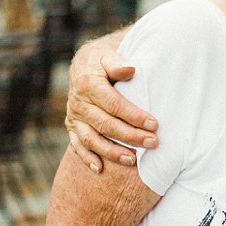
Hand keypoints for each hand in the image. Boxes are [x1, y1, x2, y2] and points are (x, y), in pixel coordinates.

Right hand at [66, 40, 156, 172]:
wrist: (83, 63)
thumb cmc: (103, 60)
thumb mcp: (109, 55)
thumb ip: (117, 63)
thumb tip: (130, 69)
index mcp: (88, 84)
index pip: (114, 104)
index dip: (134, 116)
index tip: (154, 124)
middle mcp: (78, 103)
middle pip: (106, 124)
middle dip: (130, 136)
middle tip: (153, 143)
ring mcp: (74, 117)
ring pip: (91, 139)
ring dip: (111, 152)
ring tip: (132, 160)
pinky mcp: (71, 127)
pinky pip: (77, 145)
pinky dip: (86, 158)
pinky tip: (99, 169)